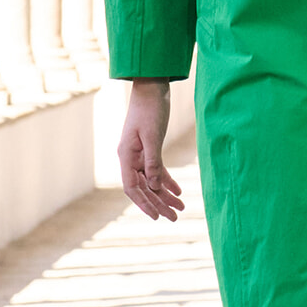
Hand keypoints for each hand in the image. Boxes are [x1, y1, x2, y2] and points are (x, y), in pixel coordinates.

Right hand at [118, 79, 184, 220]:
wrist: (151, 88)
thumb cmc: (150, 109)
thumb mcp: (152, 136)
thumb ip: (153, 161)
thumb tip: (155, 186)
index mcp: (126, 156)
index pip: (132, 188)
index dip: (144, 204)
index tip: (157, 216)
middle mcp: (130, 158)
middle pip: (144, 188)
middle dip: (159, 203)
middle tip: (175, 218)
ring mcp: (139, 154)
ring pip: (152, 181)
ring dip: (165, 195)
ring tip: (180, 208)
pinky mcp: (149, 148)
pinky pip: (158, 170)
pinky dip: (168, 181)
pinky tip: (179, 191)